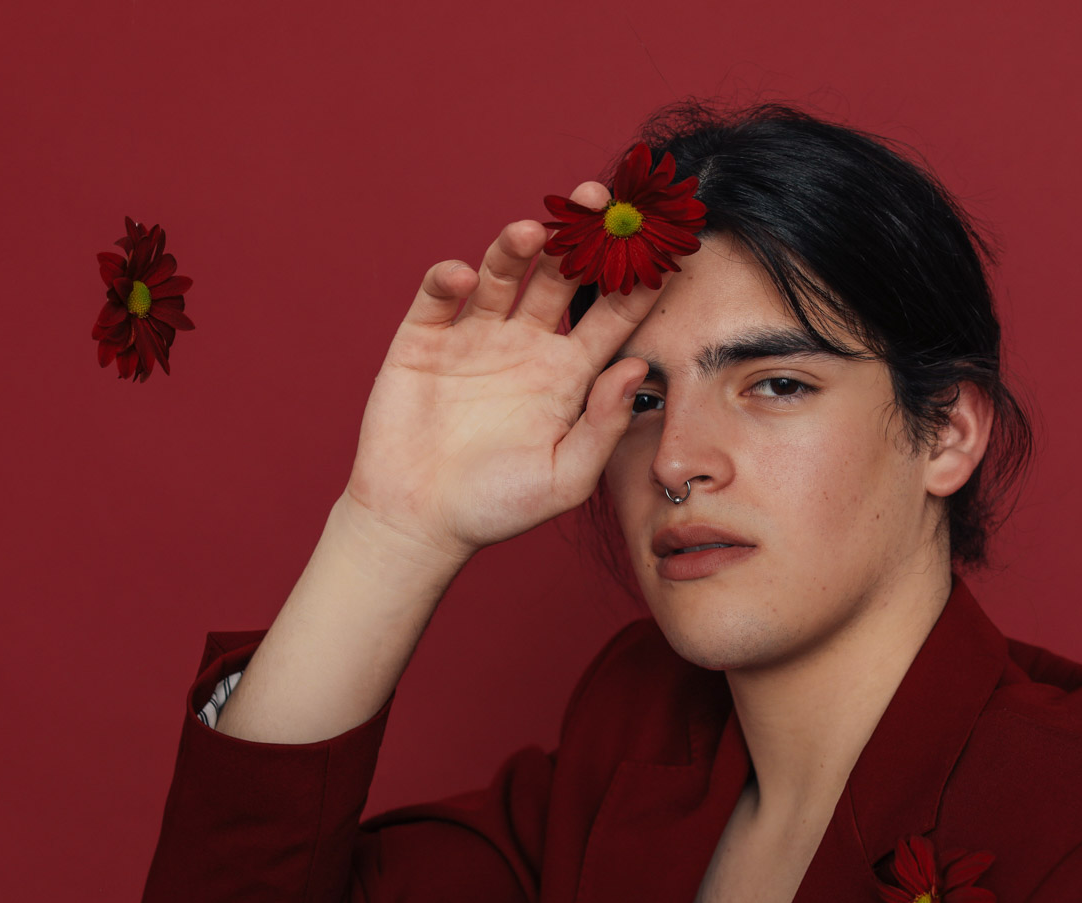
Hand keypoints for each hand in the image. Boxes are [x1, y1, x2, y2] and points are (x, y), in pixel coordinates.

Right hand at [339, 182, 661, 567]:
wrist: (420, 522)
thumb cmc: (499, 506)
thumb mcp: (567, 477)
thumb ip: (603, 425)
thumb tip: (639, 369)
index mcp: (569, 374)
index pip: (611, 315)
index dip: (635, 280)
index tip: (661, 243)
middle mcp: (527, 344)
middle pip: (561, 277)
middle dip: (579, 238)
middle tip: (596, 202)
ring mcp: (474, 337)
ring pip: (503, 273)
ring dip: (516, 246)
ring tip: (532, 231)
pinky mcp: (423, 340)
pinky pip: (439, 296)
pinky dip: (450, 279)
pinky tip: (465, 277)